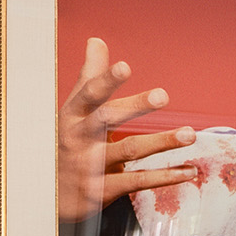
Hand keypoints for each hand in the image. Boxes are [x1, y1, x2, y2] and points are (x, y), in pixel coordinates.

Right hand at [57, 37, 196, 221]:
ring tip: (190, 134)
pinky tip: (189, 170)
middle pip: (107, 118)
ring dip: (162, 142)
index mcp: (72, 116)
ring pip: (129, 151)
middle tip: (164, 94)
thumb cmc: (67, 143)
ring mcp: (89, 166)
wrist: (45, 194)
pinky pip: (138, 181)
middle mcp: (78, 139)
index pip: (89, 94)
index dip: (105, 80)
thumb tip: (96, 41)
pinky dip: (166, 176)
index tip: (124, 66)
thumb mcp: (74, 111)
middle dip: (135, 106)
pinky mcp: (101, 191)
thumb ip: (90, 77)